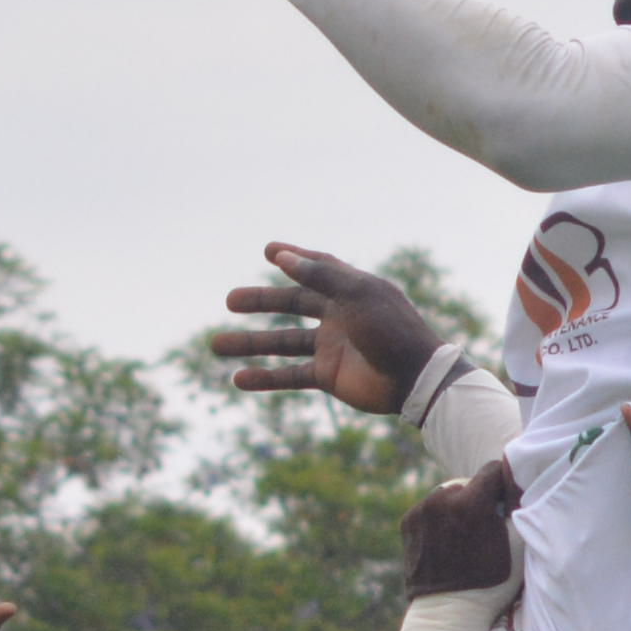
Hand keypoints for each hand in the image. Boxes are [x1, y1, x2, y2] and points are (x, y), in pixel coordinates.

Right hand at [217, 242, 446, 414]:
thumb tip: (283, 257)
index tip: (268, 250)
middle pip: (292, 304)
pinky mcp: (329, 375)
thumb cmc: (392, 330)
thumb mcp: (358, 295)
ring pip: (283, 342)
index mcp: (351, 290)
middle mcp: (340, 315)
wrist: (415, 380)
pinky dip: (266, 378)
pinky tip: (238, 379)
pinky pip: (291, 376)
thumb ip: (320, 275)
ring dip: (250, 344)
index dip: (295, 257)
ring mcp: (332, 346)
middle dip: (260, 302)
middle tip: (229, 300)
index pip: (319, 267)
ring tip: (215, 345)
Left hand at [400, 459, 522, 605]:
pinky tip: (448, 541)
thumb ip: (517, 508)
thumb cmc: (491, 582)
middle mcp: (441, 499)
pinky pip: (430, 509)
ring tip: (464, 534)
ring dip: (458, 506)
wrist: (448, 613)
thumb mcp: (517, 545)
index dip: (504, 482)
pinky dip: (440, 518)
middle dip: (479, 497)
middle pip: (468, 482)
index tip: (507, 498)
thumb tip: (517, 484)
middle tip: (486, 522)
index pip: (493, 469)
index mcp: (470, 502)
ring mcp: (420, 510)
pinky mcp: (407, 522)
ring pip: (447, 494)